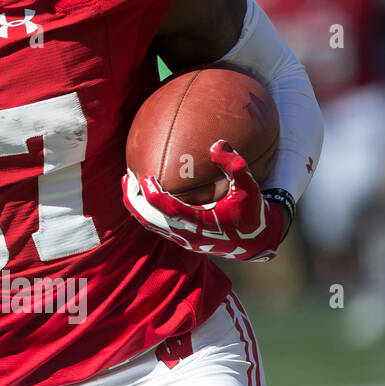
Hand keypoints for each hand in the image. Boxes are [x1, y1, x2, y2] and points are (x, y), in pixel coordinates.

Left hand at [123, 140, 293, 261]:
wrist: (255, 242)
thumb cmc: (252, 213)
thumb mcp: (250, 188)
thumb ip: (235, 166)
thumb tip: (218, 143)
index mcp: (203, 226)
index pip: (170, 212)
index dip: (154, 195)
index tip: (145, 176)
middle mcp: (188, 236)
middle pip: (149, 220)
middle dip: (134, 199)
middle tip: (128, 175)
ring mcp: (182, 240)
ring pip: (149, 224)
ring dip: (135, 204)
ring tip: (128, 181)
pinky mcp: (180, 240)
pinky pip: (154, 225)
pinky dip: (144, 209)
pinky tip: (141, 192)